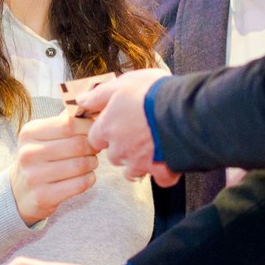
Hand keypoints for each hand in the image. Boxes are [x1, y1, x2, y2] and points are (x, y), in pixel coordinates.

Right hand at [9, 112, 98, 225]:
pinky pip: (80, 184)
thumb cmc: (39, 159)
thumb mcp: (44, 135)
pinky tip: (86, 177)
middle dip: (93, 147)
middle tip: (95, 149)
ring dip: (92, 163)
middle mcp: (29, 153)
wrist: (18, 193)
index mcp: (30, 133)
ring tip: (90, 163)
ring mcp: (34, 176)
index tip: (93, 131)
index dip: (89, 127)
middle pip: (78, 144)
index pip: (70, 123)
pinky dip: (89, 179)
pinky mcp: (43, 196)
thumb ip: (65, 120)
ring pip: (81, 165)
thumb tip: (91, 103)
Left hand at [77, 69, 180, 186]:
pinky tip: (168, 163)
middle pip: (113, 155)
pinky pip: (160, 180)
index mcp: (107, 128)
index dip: (104, 132)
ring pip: (132, 170)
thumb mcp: (121, 84)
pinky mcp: (161, 170)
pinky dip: (164, 174)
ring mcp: (140, 162)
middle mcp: (120, 149)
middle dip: (122, 148)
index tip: (113, 127)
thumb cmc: (151, 93)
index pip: (94, 138)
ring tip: (151, 148)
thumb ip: (98, 95)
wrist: (183, 109)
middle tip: (137, 133)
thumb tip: (80, 100)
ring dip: (138, 162)